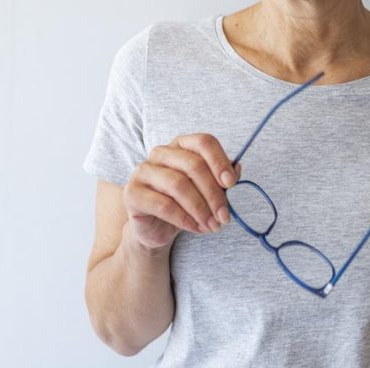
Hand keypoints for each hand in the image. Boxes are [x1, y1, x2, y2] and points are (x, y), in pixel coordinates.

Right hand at [122, 133, 240, 250]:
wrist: (158, 227)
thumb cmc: (186, 203)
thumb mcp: (209, 190)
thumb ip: (223, 179)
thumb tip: (237, 170)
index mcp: (182, 145)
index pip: (204, 142)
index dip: (220, 161)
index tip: (231, 183)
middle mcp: (161, 153)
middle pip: (193, 165)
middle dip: (213, 194)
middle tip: (225, 216)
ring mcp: (143, 171)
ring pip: (178, 185)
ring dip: (200, 209)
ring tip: (212, 225)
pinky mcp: (132, 193)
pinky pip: (163, 205)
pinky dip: (184, 219)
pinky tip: (196, 228)